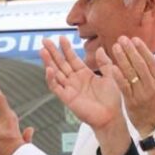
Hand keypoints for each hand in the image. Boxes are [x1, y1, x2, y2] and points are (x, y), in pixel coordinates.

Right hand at [39, 38, 129, 154]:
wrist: (111, 116)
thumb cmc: (112, 100)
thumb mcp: (111, 76)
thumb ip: (104, 63)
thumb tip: (99, 49)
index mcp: (84, 74)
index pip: (72, 58)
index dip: (66, 48)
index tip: (61, 37)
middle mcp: (74, 81)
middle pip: (60, 63)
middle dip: (52, 52)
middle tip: (44, 40)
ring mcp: (69, 89)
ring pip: (56, 73)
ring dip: (48, 62)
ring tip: (42, 51)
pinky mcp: (67, 98)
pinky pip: (56, 87)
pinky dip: (51, 79)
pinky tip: (49, 69)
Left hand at [107, 35, 154, 134]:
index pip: (151, 61)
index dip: (142, 49)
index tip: (134, 39)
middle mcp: (152, 86)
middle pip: (140, 64)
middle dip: (130, 50)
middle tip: (122, 39)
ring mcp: (141, 94)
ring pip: (131, 73)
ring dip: (122, 59)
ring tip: (115, 47)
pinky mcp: (131, 101)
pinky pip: (124, 86)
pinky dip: (118, 76)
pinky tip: (112, 66)